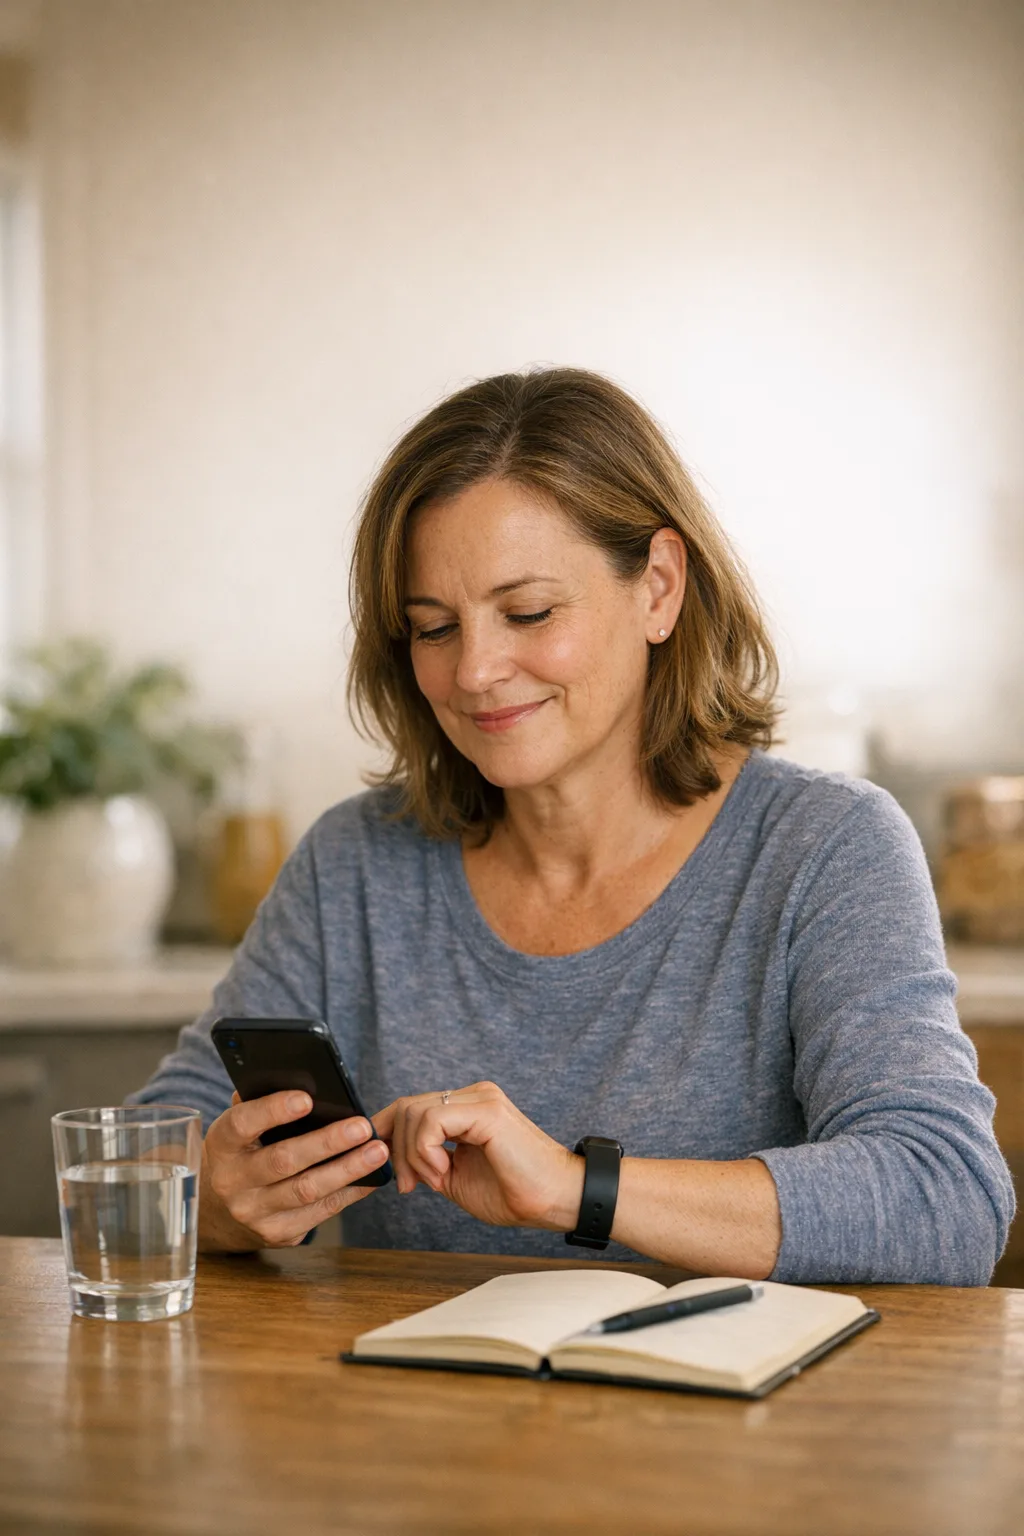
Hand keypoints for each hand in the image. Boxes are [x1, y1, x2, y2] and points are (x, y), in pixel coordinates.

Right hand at [198, 1091, 389, 1250]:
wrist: (221, 1208)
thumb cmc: (244, 1149)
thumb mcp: (241, 1125)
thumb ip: (261, 1102)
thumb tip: (304, 1080)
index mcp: (222, 1144)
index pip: (243, 1124)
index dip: (273, 1110)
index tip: (307, 1098)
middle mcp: (232, 1182)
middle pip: (283, 1161)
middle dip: (327, 1143)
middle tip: (362, 1126)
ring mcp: (254, 1212)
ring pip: (307, 1191)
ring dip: (347, 1169)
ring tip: (377, 1151)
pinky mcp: (278, 1233)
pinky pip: (320, 1212)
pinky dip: (350, 1192)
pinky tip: (371, 1177)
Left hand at [374, 1082, 583, 1231]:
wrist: (555, 1201)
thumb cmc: (514, 1193)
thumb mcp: (455, 1177)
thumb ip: (427, 1161)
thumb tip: (391, 1157)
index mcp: (467, 1107)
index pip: (412, 1105)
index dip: (387, 1130)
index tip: (380, 1164)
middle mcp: (473, 1095)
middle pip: (407, 1106)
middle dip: (396, 1149)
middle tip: (408, 1186)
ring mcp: (480, 1098)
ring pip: (414, 1112)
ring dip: (412, 1154)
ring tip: (435, 1180)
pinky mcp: (486, 1110)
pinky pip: (432, 1121)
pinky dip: (425, 1151)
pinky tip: (442, 1172)